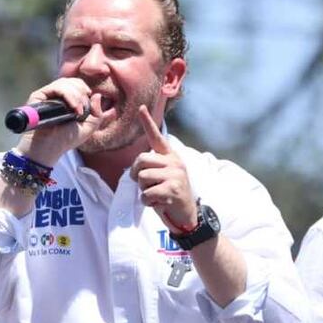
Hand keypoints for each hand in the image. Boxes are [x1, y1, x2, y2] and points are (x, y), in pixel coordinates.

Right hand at [15, 77, 113, 166]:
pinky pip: (56, 87)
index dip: (84, 90)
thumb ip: (98, 113)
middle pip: (73, 81)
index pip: (77, 84)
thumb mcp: (88, 128)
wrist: (49, 148)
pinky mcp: (39, 96)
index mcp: (68, 100)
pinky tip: (72, 107)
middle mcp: (57, 96)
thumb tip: (97, 95)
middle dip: (81, 93)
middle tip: (81, 109)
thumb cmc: (66, 139)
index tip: (86, 105)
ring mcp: (47, 95)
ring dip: (76, 95)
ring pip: (65, 83)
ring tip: (77, 111)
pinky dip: (68, 95)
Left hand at [130, 105, 195, 230]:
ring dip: (143, 190)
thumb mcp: (164, 177)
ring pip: (142, 178)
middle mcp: (174, 162)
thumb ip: (152, 168)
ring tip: (155, 194)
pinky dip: (147, 202)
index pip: (156, 137)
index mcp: (170, 156)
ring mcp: (175, 174)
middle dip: (136, 174)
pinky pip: (146, 194)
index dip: (147, 123)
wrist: (187, 214)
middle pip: (141, 160)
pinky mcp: (172, 189)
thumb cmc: (170, 195)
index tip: (140, 107)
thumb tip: (135, 170)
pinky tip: (158, 203)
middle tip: (144, 185)